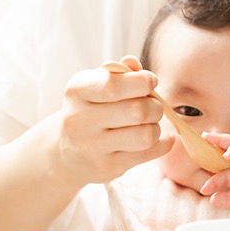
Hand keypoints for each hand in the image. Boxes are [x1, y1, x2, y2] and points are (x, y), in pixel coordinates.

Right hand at [52, 56, 174, 185]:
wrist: (67, 151)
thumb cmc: (90, 109)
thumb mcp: (96, 84)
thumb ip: (117, 72)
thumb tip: (133, 63)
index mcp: (77, 91)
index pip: (114, 86)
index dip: (141, 82)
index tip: (151, 81)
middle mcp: (80, 120)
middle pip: (137, 111)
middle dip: (154, 106)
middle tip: (152, 105)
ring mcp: (92, 147)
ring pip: (146, 135)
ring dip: (156, 126)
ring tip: (149, 123)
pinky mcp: (107, 167)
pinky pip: (148, 153)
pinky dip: (162, 143)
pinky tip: (159, 138)